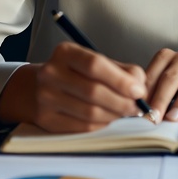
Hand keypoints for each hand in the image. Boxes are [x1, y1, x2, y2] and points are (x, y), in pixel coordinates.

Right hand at [0, 42, 149, 132]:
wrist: (36, 88)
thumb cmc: (77, 73)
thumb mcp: (96, 62)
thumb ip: (121, 70)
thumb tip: (141, 87)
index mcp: (65, 52)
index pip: (95, 65)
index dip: (121, 80)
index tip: (139, 90)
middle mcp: (50, 73)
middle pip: (93, 91)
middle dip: (122, 101)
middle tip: (138, 107)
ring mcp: (44, 97)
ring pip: (89, 112)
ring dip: (114, 115)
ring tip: (126, 113)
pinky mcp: (45, 119)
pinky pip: (81, 126)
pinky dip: (102, 124)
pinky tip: (110, 119)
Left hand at [144, 48, 177, 121]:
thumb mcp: (170, 82)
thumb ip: (155, 92)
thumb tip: (137, 112)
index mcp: (168, 57)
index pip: (154, 73)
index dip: (145, 93)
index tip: (139, 110)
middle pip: (171, 77)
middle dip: (161, 99)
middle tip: (153, 117)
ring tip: (174, 117)